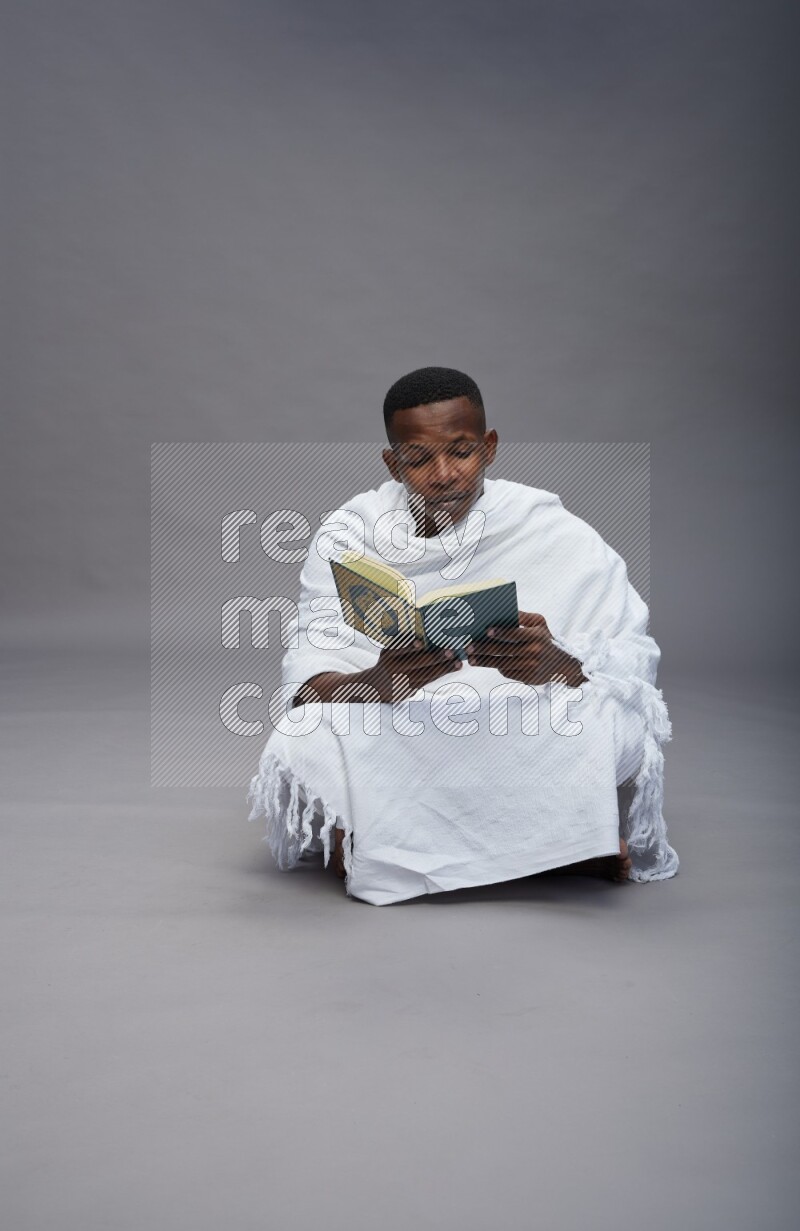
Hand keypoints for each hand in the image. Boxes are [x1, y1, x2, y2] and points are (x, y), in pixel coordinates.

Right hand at [363, 636, 462, 701]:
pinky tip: (453, 667)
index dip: (409, 646)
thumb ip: (403, 643)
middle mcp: (394, 668)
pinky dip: (443, 673)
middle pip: (417, 663)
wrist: (376, 686)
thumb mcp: (388, 651)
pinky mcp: (410, 689)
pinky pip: (429, 680)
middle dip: (435, 657)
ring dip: (444, 668)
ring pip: (426, 674)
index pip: (399, 649)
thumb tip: (427, 633)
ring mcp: (403, 680)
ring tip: (458, 662)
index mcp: (387, 655)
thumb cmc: (388, 661)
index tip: (420, 642)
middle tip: (451, 651)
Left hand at [464, 611, 585, 686]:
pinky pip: (507, 672)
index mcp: (536, 636)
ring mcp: (531, 666)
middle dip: (484, 648)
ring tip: (471, 658)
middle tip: (468, 647)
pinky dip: (497, 667)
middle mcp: (534, 651)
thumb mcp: (540, 623)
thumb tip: (504, 610)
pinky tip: (485, 662)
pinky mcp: (528, 678)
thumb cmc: (546, 639)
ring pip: (502, 663)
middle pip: (504, 650)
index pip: (515, 634)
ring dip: (484, 661)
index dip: (500, 633)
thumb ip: (523, 616)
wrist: (563, 665)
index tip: (486, 631)